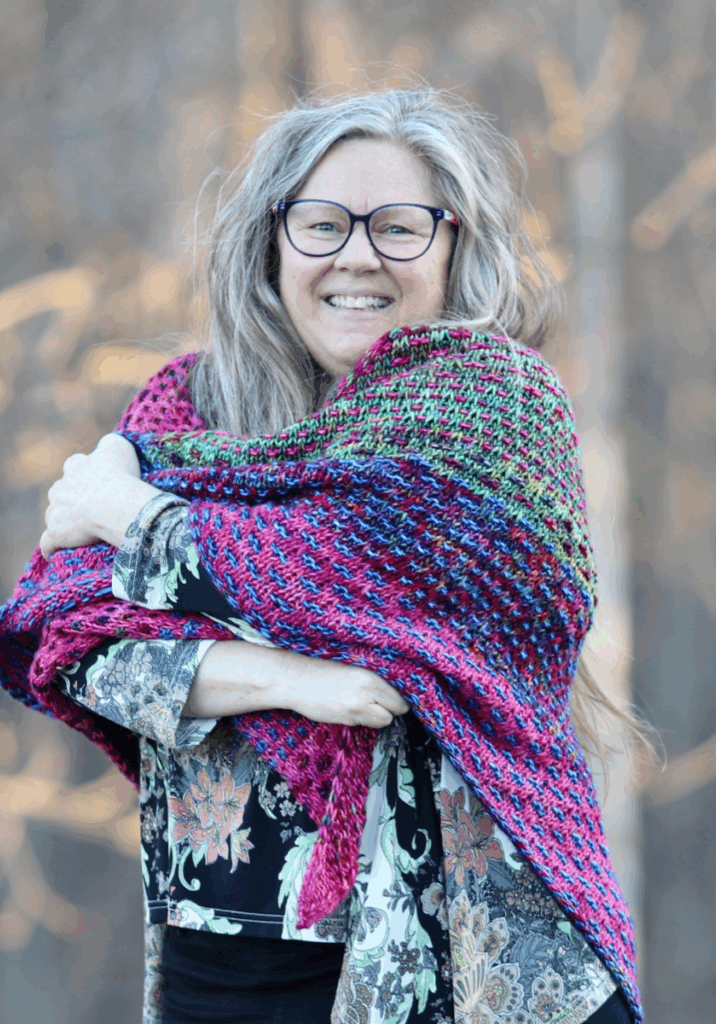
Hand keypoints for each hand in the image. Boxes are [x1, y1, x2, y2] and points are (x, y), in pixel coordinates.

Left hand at [40, 434, 156, 558]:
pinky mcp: (56, 532)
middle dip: (70, 498)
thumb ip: (110, 443)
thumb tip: (105, 446)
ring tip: (79, 531)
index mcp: (76, 467)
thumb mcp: (119, 448)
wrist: (114, 505)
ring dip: (63, 521)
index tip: (96, 482)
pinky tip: (56, 552)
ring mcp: (55, 510)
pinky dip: (51, 546)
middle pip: (60, 491)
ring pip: (53, 515)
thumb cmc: (121, 477)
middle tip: (91, 508)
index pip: (74, 466)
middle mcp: (61, 486)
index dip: (84, 474)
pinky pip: (48, 542)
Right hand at [275, 650, 410, 728]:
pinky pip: (364, 724)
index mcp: (369, 677)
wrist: (295, 680)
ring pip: (383, 721)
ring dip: (378, 716)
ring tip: (363, 706)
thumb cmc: (321, 672)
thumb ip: (372, 681)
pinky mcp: (345, 719)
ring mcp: (355, 709)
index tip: (397, 699)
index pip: (399, 696)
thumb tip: (394, 693)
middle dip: (391, 710)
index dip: (399, 699)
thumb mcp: (352, 669)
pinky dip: (362, 720)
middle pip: (395, 711)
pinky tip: (348, 708)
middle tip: (382, 704)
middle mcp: (366, 693)